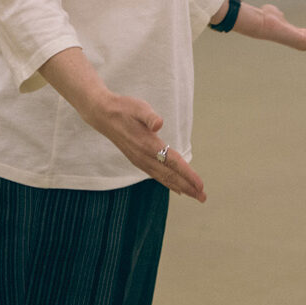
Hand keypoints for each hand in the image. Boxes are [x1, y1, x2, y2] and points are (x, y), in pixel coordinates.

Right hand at [79, 91, 207, 202]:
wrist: (102, 115)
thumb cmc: (123, 108)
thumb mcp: (138, 106)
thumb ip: (149, 116)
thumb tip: (159, 123)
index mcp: (148, 144)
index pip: (173, 162)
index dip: (188, 174)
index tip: (200, 185)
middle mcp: (144, 156)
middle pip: (170, 175)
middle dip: (188, 187)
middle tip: (203, 198)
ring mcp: (139, 160)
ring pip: (163, 178)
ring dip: (180, 187)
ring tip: (194, 196)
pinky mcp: (137, 160)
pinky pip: (155, 175)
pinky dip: (167, 183)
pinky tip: (175, 187)